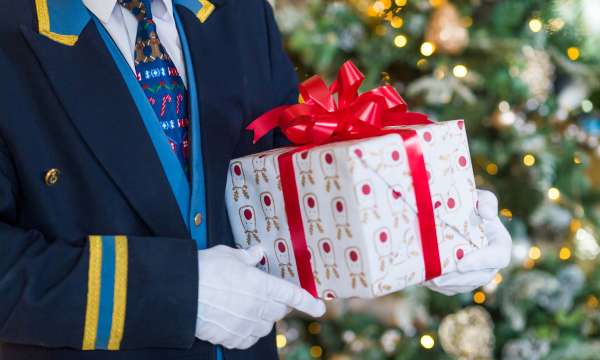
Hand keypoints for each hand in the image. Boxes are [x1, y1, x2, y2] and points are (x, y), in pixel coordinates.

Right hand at [195, 245, 325, 348]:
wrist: (179, 293)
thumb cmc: (204, 269)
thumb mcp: (227, 255)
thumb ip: (247, 257)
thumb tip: (257, 252)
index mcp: (263, 285)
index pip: (292, 295)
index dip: (308, 302)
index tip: (319, 308)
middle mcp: (258, 307)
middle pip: (279, 311)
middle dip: (277, 303)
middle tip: (265, 295)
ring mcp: (245, 325)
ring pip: (265, 327)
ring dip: (261, 318)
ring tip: (246, 307)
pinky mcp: (231, 337)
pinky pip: (247, 339)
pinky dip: (246, 332)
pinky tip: (236, 321)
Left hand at [425, 190, 511, 295]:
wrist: (452, 217)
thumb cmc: (469, 206)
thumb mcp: (478, 198)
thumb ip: (486, 201)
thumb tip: (488, 214)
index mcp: (500, 244)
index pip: (498, 257)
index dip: (481, 262)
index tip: (461, 263)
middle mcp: (491, 264)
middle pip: (480, 277)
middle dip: (459, 278)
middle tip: (439, 276)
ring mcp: (477, 275)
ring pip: (464, 286)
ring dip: (447, 284)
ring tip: (429, 278)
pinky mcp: (462, 282)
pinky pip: (452, 289)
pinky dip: (439, 286)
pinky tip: (425, 279)